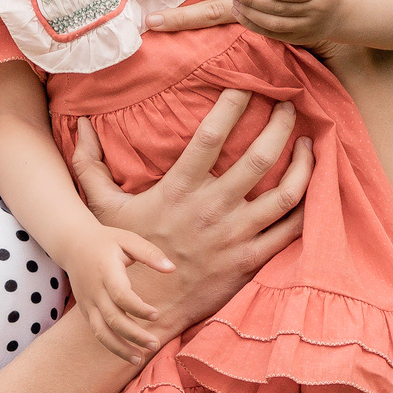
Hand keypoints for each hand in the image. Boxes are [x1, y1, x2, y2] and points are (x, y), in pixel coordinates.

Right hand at [63, 223, 176, 360]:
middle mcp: (94, 290)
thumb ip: (150, 253)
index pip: (120, 295)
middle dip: (133, 335)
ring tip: (140, 359)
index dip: (138, 308)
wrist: (72, 244)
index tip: (156, 315)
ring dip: (119, 348)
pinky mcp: (86, 310)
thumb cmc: (106, 241)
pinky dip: (111, 345)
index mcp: (106, 271)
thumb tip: (172, 269)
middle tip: (155, 344)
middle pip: (112, 319)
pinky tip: (128, 354)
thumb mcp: (128, 239)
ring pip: (101, 332)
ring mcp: (88, 302)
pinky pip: (97, 332)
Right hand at [70, 88, 312, 342]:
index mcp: (179, 189)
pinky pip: (291, 229)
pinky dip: (309, 205)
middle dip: (280, 125)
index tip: (247, 85)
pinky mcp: (251, 258)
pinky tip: (312, 185)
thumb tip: (79, 124)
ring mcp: (235, 235)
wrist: (147, 307)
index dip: (232, 105)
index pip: (211, 136)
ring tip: (309, 142)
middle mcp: (212, 208)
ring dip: (303, 163)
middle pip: (258, 158)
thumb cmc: (127, 253)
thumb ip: (89, 164)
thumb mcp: (103, 207)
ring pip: (285, 193)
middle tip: (289, 105)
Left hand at [224, 0, 344, 45]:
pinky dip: (254, 25)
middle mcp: (318, 9)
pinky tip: (241, 14)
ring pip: (276, 24)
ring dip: (251, 14)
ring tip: (235, 2)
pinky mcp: (299, 39)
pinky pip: (273, 34)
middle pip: (283, 8)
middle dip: (255, 0)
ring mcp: (308, 26)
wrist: (338, 10)